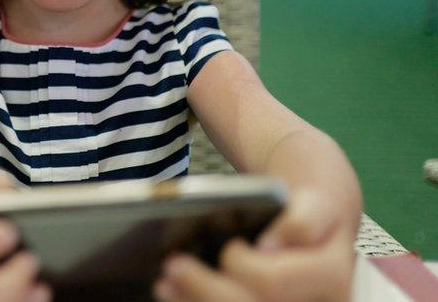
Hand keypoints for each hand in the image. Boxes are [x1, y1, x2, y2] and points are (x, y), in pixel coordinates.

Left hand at [153, 188, 355, 300]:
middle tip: (172, 266)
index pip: (272, 284)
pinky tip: (176, 295)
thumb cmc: (310, 216)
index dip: (242, 267)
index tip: (228, 247)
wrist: (317, 233)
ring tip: (165, 283)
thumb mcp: (316, 205)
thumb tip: (271, 246)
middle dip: (204, 288)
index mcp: (332, 282)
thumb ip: (303, 221)